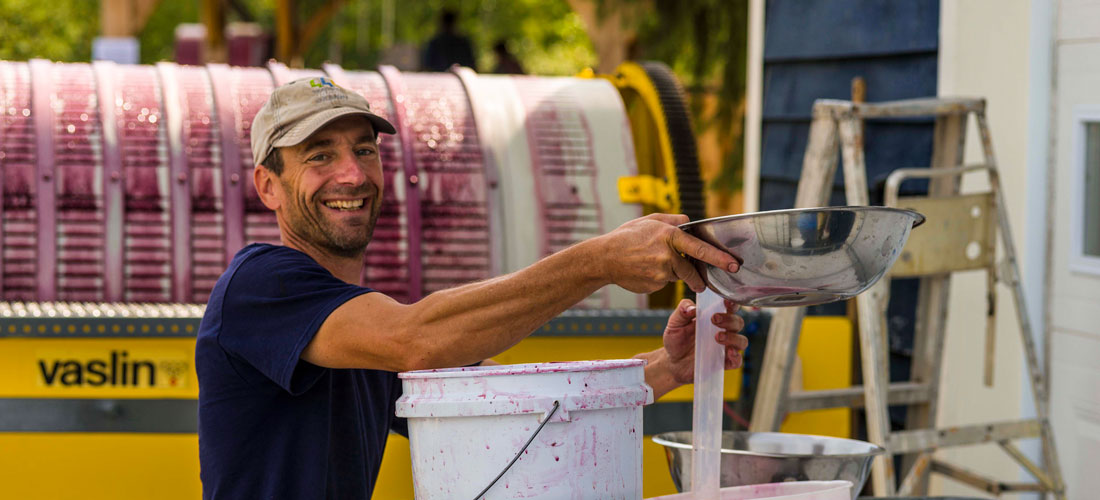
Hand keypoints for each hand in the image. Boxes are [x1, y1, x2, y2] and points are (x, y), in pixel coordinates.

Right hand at [594, 213, 738, 293]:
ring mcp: (660, 272)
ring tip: (652, 264)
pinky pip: (663, 282)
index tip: (733, 264)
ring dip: (672, 272)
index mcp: (669, 236)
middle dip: (698, 278)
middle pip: (691, 269)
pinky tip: (644, 270)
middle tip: (703, 282)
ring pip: (676, 275)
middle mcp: (667, 255)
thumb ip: (672, 220)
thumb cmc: (626, 237)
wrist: (604, 258)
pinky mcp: (654, 285)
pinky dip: (658, 278)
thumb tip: (689, 222)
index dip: (718, 257)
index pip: (700, 248)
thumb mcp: (649, 220)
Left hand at [638, 298, 747, 399]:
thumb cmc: (676, 340)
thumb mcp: (674, 324)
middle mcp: (724, 331)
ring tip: (717, 337)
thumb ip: (681, 312)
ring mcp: (725, 348)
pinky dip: (736, 357)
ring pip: (741, 341)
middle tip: (714, 319)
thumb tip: (691, 308)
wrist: (672, 362)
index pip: (729, 307)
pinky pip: (737, 361)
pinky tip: (728, 353)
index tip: (726, 302)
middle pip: (738, 322)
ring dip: (733, 337)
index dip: (732, 303)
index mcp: (714, 318)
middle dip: (729, 319)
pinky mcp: (724, 363)